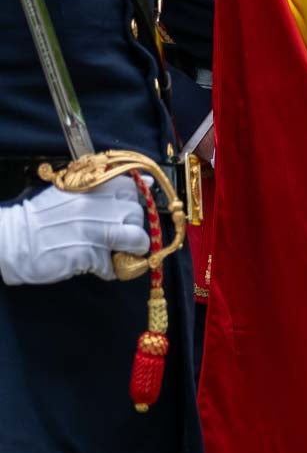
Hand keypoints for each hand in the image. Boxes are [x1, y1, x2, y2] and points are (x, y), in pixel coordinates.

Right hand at [0, 175, 151, 284]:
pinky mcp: (88, 254)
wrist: (11, 240)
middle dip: (132, 228)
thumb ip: (107, 188)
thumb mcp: (73, 192)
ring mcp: (94, 230)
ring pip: (136, 239)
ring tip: (115, 253)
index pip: (133, 190)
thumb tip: (146, 182)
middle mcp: (98, 205)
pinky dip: (108, 269)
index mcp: (93, 187)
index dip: (131, 205)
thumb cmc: (42, 217)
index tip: (123, 215)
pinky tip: (93, 266)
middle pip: (138, 215)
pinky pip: (112, 264)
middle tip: (115, 237)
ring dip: (131, 250)